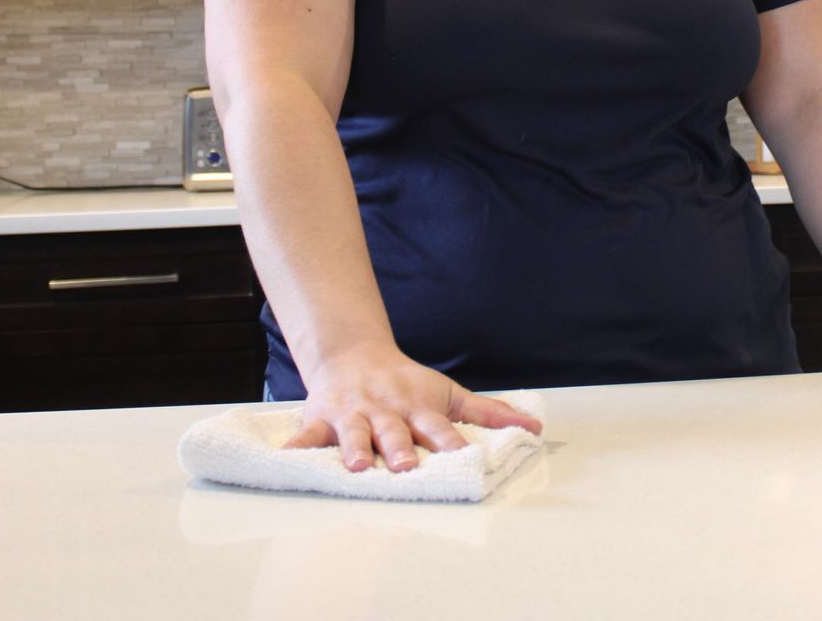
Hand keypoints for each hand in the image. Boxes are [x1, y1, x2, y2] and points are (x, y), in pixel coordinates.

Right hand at [282, 341, 543, 472]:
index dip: (451, 442)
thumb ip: (489, 413)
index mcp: (418, 408)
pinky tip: (286, 459)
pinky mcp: (321, 417)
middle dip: (399, 449)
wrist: (354, 353)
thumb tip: (535, 428)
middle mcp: (386, 412)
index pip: (439, 428)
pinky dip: (296, 447)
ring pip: (354, 433)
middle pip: (395, 433)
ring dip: (355, 449)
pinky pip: (307, 434)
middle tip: (405, 467)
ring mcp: (353, 414)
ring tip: (356, 467)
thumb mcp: (449, 392)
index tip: (464, 459)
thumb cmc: (406, 382)